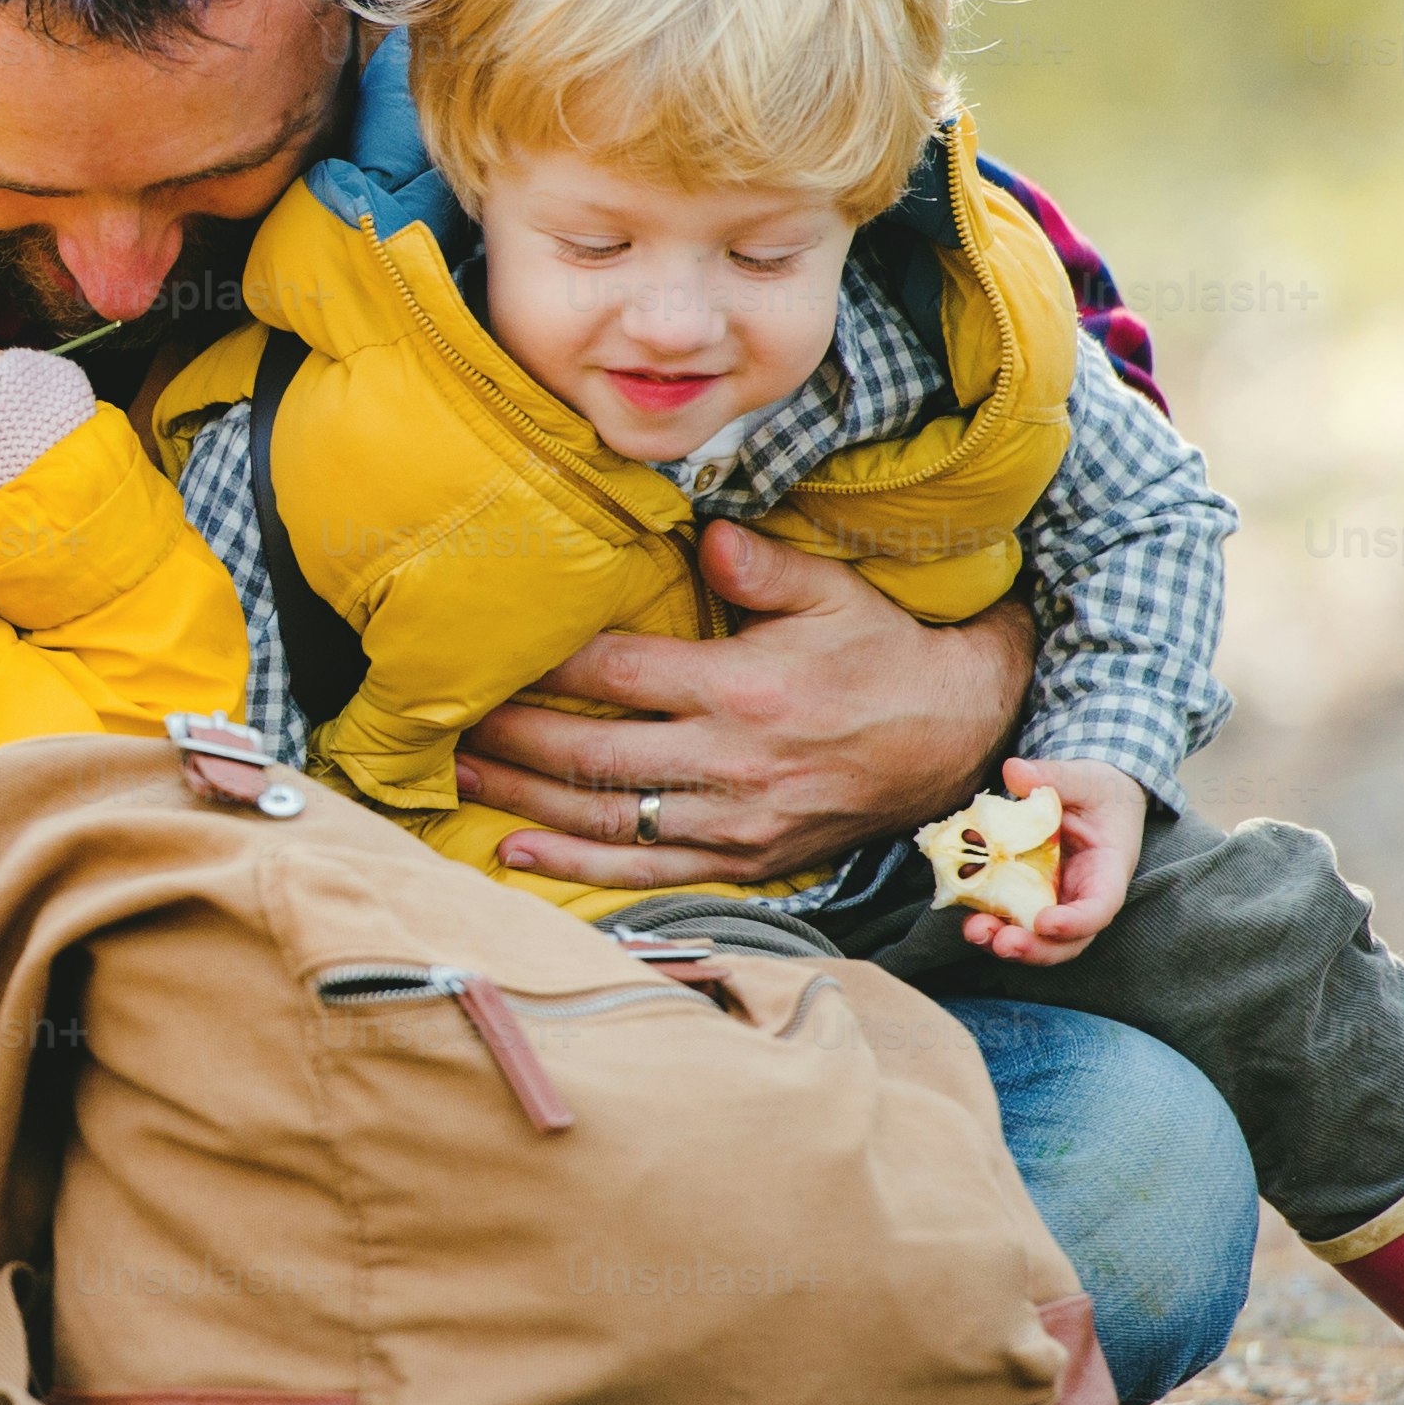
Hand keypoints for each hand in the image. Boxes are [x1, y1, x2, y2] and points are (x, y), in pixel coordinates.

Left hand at [456, 518, 1035, 886]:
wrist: (958, 741)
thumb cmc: (884, 656)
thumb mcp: (834, 594)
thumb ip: (762, 565)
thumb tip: (703, 534)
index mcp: (743, 689)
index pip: (617, 676)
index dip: (546, 668)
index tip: (491, 653)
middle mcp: (730, 762)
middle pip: (592, 752)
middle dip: (511, 735)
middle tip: (446, 718)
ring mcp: (733, 821)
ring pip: (604, 817)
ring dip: (522, 798)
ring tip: (458, 774)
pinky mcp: (743, 861)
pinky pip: (644, 870)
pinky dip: (574, 865)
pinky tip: (515, 850)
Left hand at [958, 754, 1140, 965]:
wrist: (1091, 798)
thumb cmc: (1096, 790)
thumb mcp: (1083, 777)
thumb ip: (1053, 776)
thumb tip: (1014, 771)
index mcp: (1107, 871)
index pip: (1099, 908)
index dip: (1076, 922)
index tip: (1045, 923)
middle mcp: (1082, 897)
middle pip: (1067, 942)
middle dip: (1035, 949)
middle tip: (1003, 943)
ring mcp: (1055, 902)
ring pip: (1037, 940)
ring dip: (1005, 942)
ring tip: (976, 931)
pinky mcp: (1028, 898)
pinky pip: (1011, 918)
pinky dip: (990, 922)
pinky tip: (966, 914)